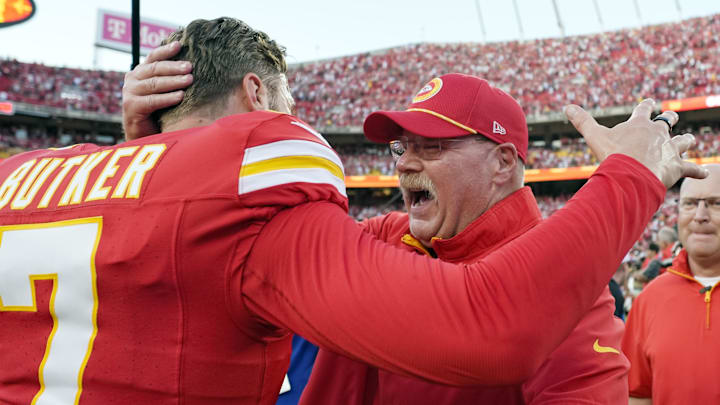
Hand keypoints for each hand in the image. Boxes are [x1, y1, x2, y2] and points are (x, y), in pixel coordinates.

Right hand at [122, 41, 193, 139]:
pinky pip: (152, 100)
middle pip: (155, 69)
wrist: (143, 136)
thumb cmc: (158, 113)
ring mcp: (130, 92)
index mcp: (140, 73)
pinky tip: (180, 96)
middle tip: (190, 67)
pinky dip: (167, 98)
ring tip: (189, 80)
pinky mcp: (131, 107)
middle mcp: (132, 80)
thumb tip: (192, 68)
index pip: (153, 57)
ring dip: (173, 81)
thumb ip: (169, 80)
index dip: (165, 50)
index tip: (179, 45)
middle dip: (173, 67)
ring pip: (154, 83)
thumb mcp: (163, 92)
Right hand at [564, 99, 707, 187]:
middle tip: (672, 117)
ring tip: (690, 140)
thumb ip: (582, 121)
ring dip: (686, 141)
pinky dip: (698, 171)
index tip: (650, 102)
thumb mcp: (594, 135)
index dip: (647, 105)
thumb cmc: (613, 154)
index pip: (645, 109)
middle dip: (670, 119)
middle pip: (668, 122)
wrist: (631, 173)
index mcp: (640, 124)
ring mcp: (669, 149)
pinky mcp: (677, 166)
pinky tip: (704, 173)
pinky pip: (692, 168)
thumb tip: (566, 107)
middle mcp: (658, 133)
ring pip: (684, 142)